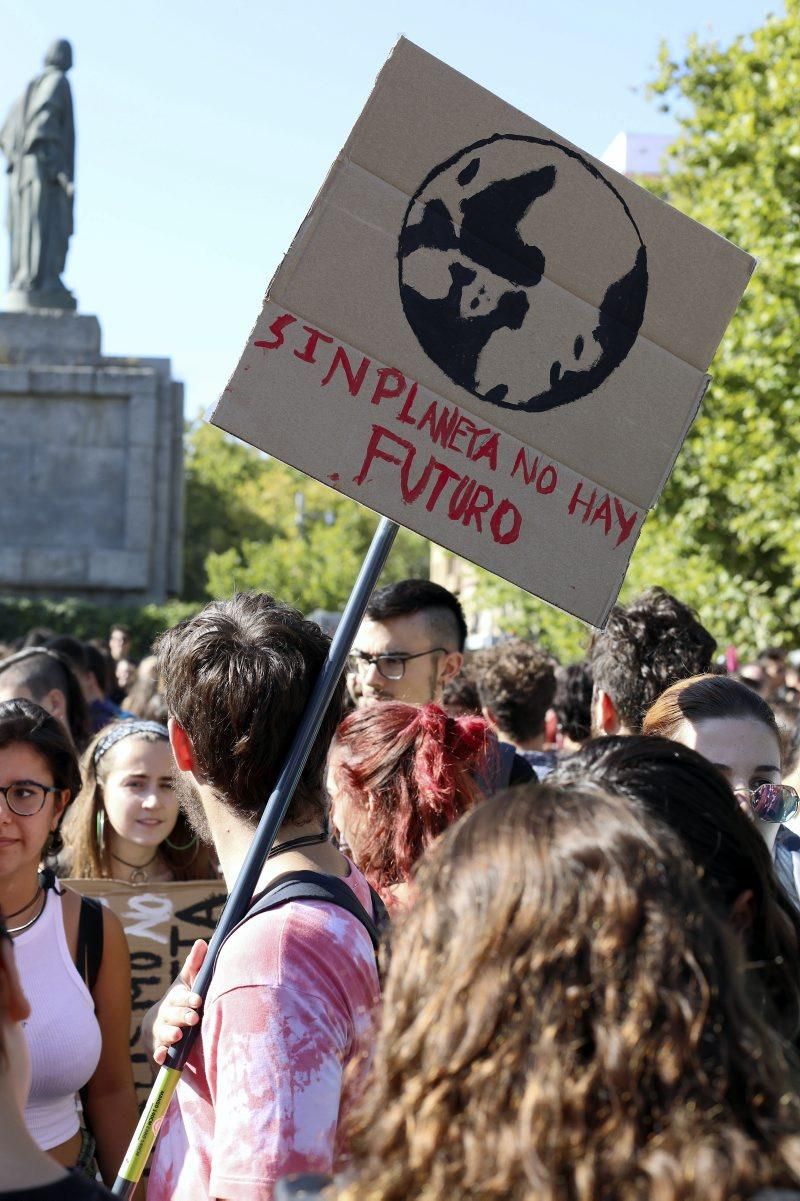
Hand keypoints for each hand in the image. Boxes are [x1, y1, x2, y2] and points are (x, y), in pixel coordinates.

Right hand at [152, 939, 206, 1065]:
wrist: (158, 1027)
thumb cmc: (180, 1000)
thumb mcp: (187, 983)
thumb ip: (195, 965)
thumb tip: (202, 942)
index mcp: (174, 998)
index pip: (181, 997)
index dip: (189, 999)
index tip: (198, 1000)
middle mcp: (166, 1015)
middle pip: (172, 1015)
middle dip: (182, 1016)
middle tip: (193, 1018)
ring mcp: (160, 1033)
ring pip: (163, 1033)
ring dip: (170, 1034)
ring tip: (178, 1035)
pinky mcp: (158, 1050)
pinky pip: (157, 1054)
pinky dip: (159, 1055)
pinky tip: (163, 1056)